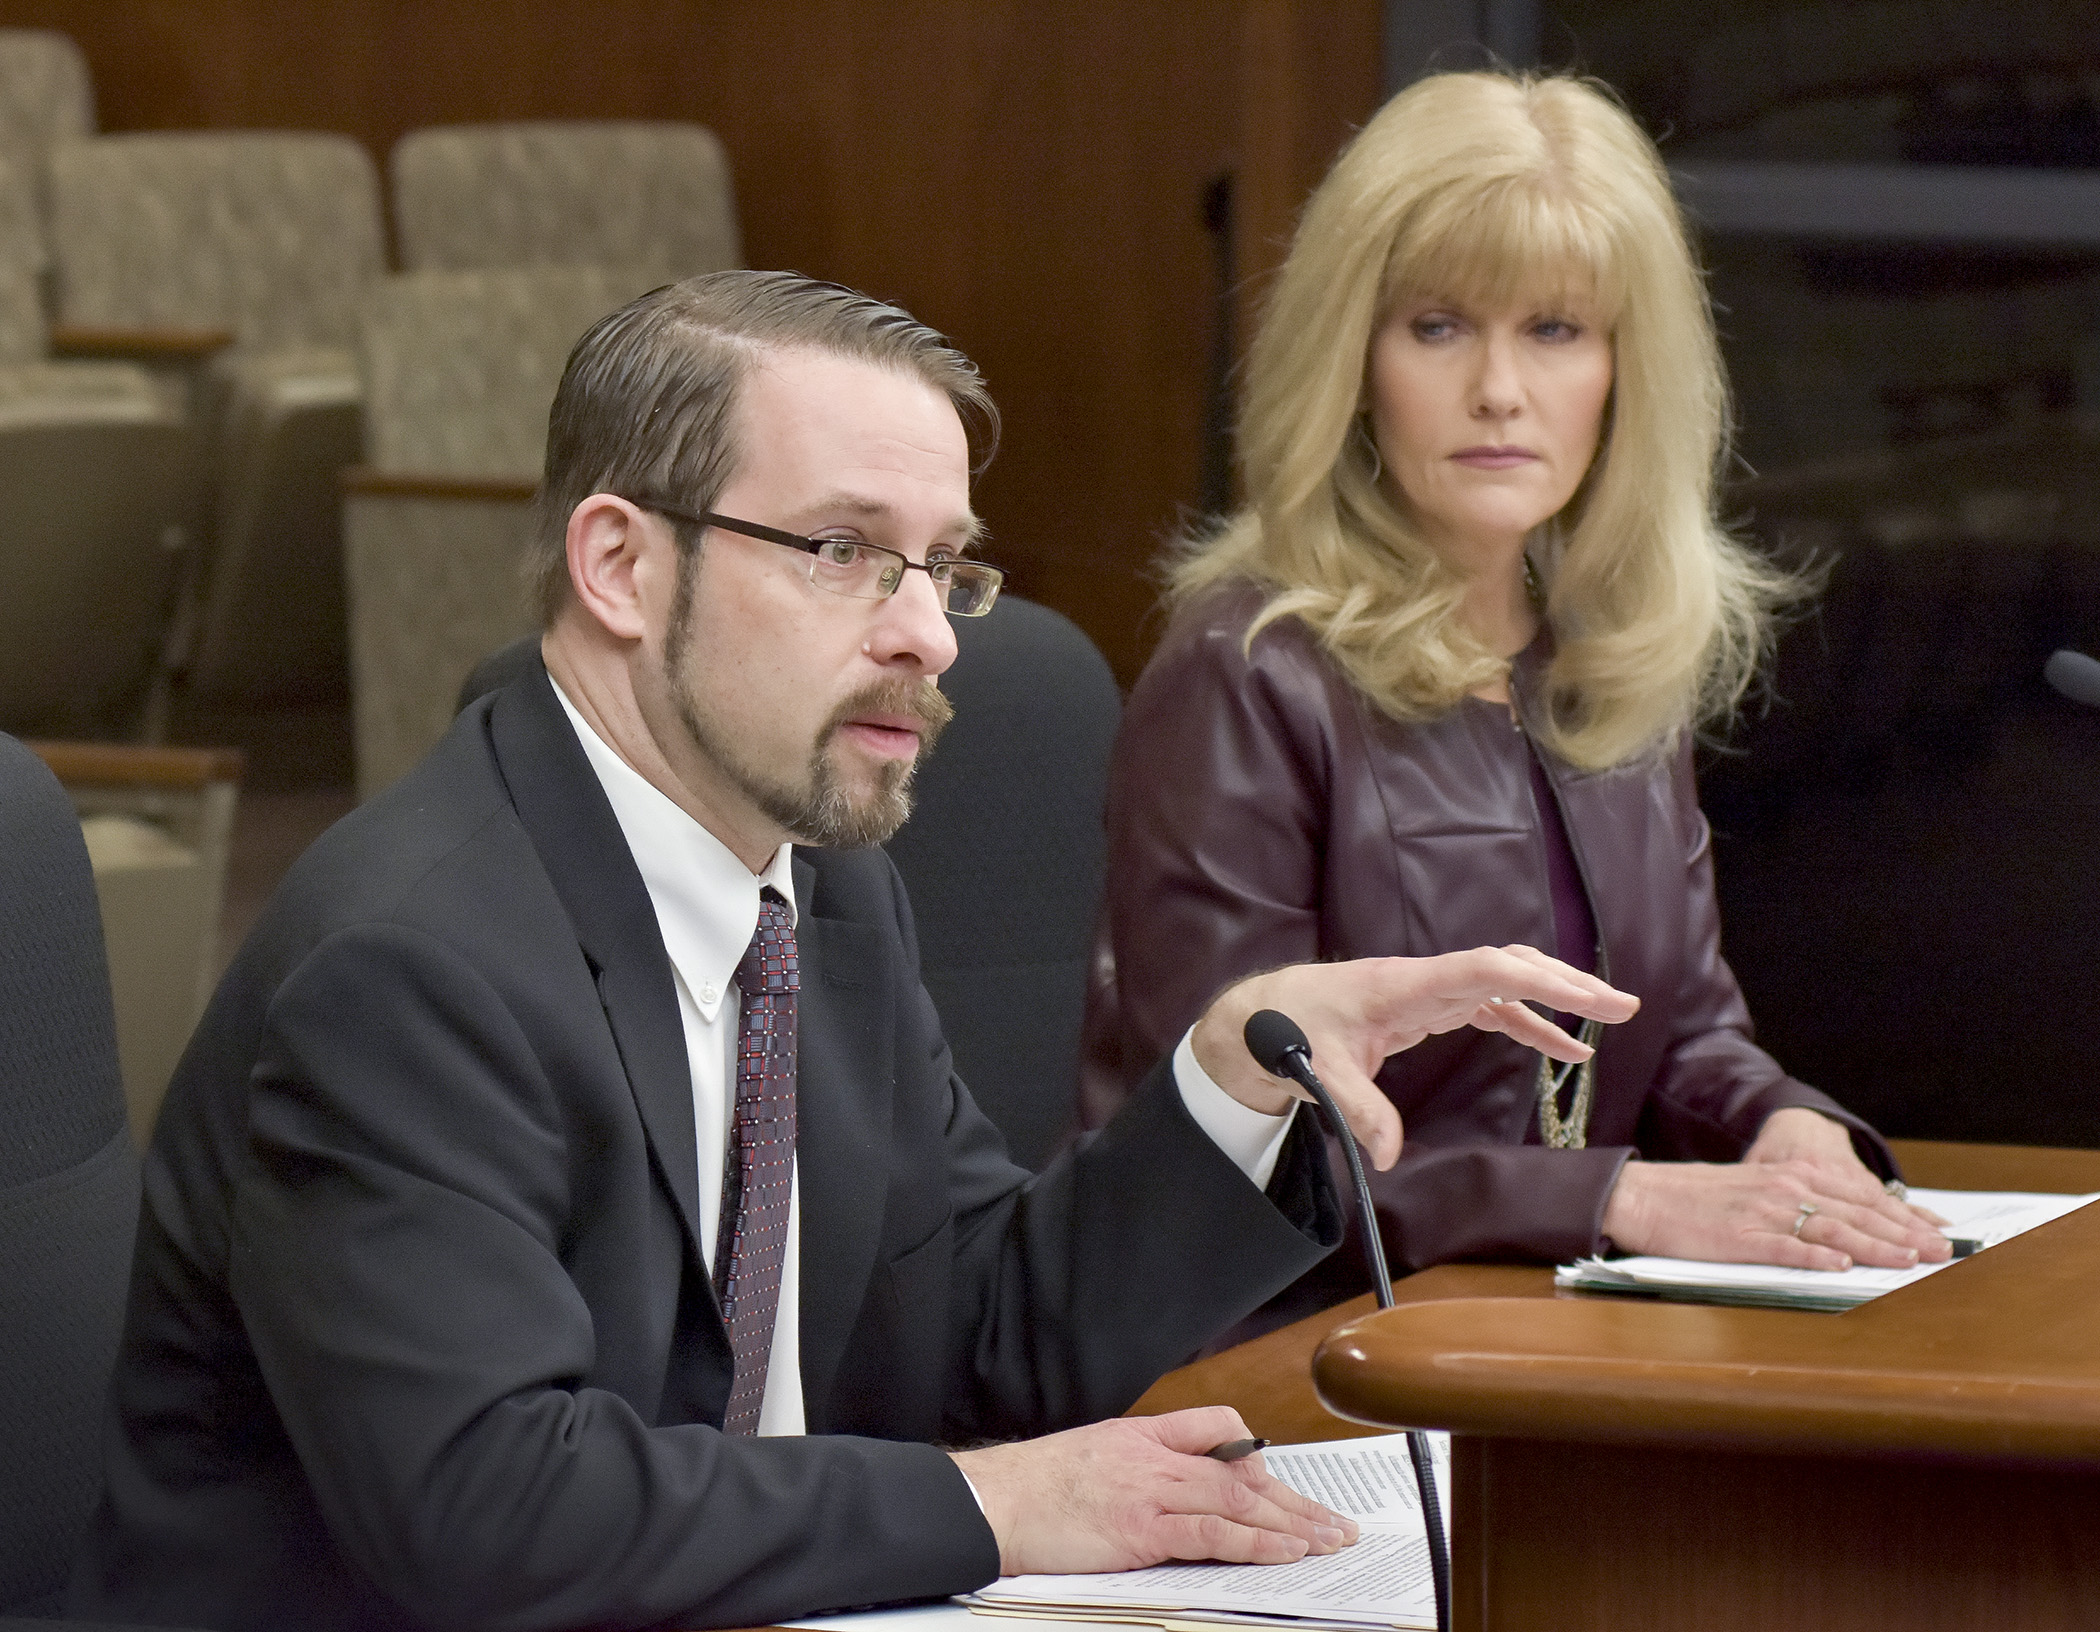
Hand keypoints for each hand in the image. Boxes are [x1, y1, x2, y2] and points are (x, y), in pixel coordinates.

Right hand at [950, 1407, 1357, 1575]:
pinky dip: (1255, 1542)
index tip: (1279, 1480)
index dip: (1256, 1453)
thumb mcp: (1092, 1457)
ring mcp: (1151, 1492)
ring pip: (1238, 1500)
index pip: (1217, 1424)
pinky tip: (1284, 1552)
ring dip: (1290, 1523)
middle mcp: (1155, 1457)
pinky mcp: (1143, 1530)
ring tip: (1325, 1541)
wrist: (995, 1501)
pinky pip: (1213, 1534)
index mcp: (1142, 1434)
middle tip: (1333, 1522)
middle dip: (1294, 1499)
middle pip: (1243, 1471)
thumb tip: (1171, 1492)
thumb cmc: (1033, 1487)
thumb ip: (1136, 1467)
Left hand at [1190, 947, 1638, 1170]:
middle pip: (1509, 967)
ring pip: (1507, 982)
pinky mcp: (1430, 1008)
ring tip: (1613, 1018)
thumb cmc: (1285, 1034)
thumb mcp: (1314, 1076)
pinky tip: (1565, 1050)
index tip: (1580, 994)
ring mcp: (1431, 991)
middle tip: (1623, 1005)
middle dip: (1567, 983)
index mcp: (1403, 986)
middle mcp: (1425, 980)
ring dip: (1559, 998)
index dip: (1533, 978)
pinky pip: (1493, 1007)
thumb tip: (1388, 1156)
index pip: (1481, 970)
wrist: (1261, 1017)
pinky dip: (1532, 1024)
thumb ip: (1356, 1111)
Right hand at [1602, 1114, 1950, 1270]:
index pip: (1859, 1199)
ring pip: (1830, 1231)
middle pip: (1855, 1214)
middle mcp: (1783, 1189)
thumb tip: (1840, 1233)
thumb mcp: (1753, 1190)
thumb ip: (1795, 1203)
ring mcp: (1762, 1213)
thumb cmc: (1696, 1199)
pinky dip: (1816, 1258)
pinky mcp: (1739, 1237)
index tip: (1935, 1234)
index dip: (1901, 1218)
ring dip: (1873, 1247)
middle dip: (1903, 1234)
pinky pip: (1784, 1248)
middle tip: (1941, 1251)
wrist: (1642, 1196)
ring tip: (1907, 1261)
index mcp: (1789, 1176)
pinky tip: (1841, 1268)